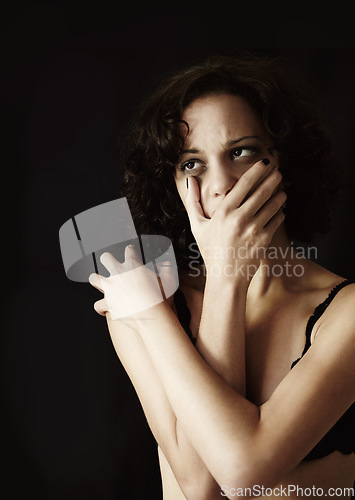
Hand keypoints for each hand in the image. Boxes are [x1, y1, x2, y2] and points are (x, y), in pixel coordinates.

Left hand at [89, 245, 176, 319]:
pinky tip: (104, 310)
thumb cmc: (161, 298)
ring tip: (99, 283)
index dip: (130, 251)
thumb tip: (167, 264)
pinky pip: (97, 305)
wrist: (151, 316)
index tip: (131, 252)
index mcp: (133, 265)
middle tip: (111, 264)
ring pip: (94, 278)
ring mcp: (110, 288)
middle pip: (106, 258)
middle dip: (108, 260)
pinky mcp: (107, 303)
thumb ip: (168, 270)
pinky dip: (101, 308)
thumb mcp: (169, 281)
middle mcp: (118, 273)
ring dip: (97, 280)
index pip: (129, 250)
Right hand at [185, 159, 285, 281]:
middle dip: (272, 178)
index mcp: (224, 212)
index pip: (244, 184)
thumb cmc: (210, 250)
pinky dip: (280, 213)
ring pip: (272, 205)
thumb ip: (192, 201)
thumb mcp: (197, 225)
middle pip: (262, 192)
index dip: (256, 171)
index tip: (263, 163)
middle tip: (278, 171)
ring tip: (282, 189)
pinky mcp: (264, 240)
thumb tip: (190, 180)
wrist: (225, 278)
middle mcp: (239, 219)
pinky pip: (276, 221)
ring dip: (279, 195)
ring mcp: (253, 230)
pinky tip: (280, 209)